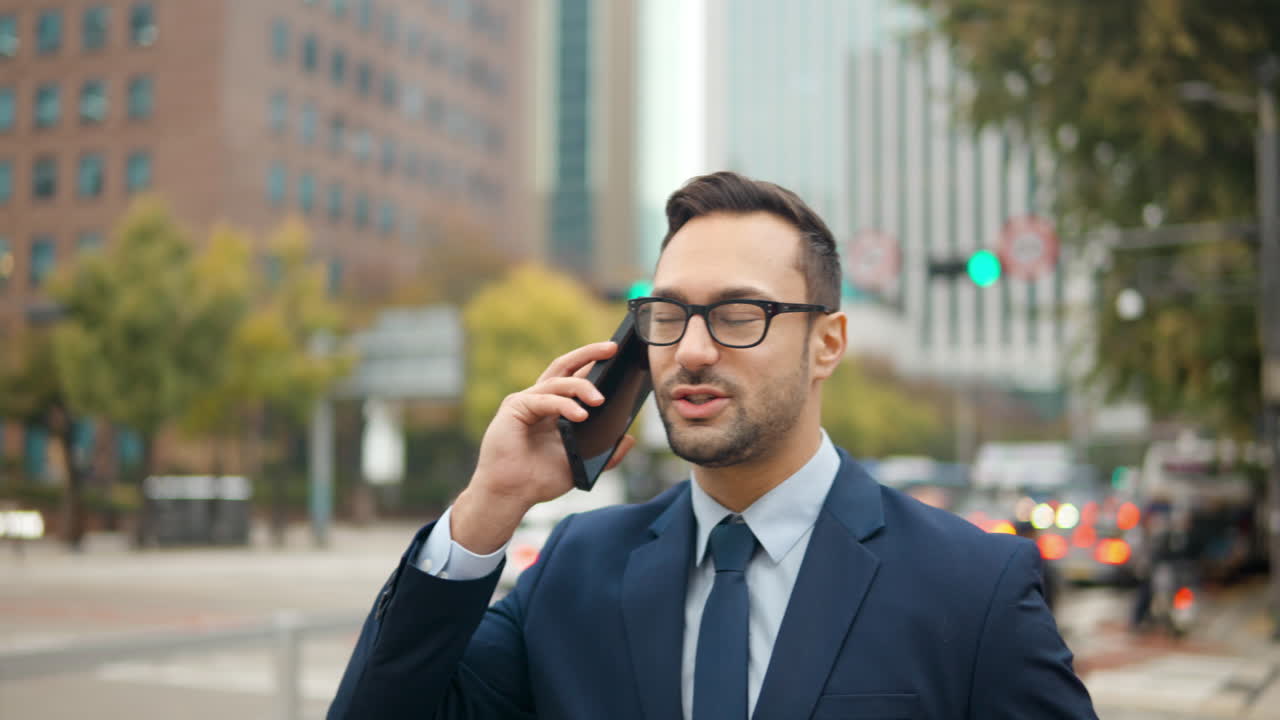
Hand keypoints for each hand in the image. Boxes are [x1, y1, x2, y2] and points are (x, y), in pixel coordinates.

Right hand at [450, 341, 637, 553]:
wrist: (511, 495)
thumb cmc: (539, 480)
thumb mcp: (581, 465)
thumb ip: (606, 454)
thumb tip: (630, 438)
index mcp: (554, 408)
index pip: (576, 377)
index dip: (595, 364)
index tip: (618, 356)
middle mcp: (539, 399)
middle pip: (565, 366)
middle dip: (589, 353)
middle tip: (612, 348)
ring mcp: (526, 401)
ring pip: (558, 382)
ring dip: (582, 387)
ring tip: (601, 400)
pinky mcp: (515, 408)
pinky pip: (544, 400)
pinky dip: (564, 405)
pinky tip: (581, 414)